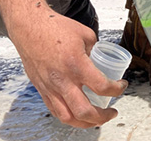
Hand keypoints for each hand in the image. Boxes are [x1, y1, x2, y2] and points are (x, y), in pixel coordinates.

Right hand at [9, 9, 126, 127]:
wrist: (29, 27)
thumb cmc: (55, 28)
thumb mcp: (85, 35)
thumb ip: (95, 51)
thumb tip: (102, 62)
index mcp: (76, 64)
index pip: (101, 86)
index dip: (117, 90)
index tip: (121, 86)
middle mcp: (62, 80)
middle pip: (84, 111)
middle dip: (102, 117)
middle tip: (112, 112)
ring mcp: (50, 87)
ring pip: (68, 117)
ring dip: (85, 123)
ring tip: (97, 119)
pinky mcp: (41, 89)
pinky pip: (55, 111)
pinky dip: (69, 117)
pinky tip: (78, 114)